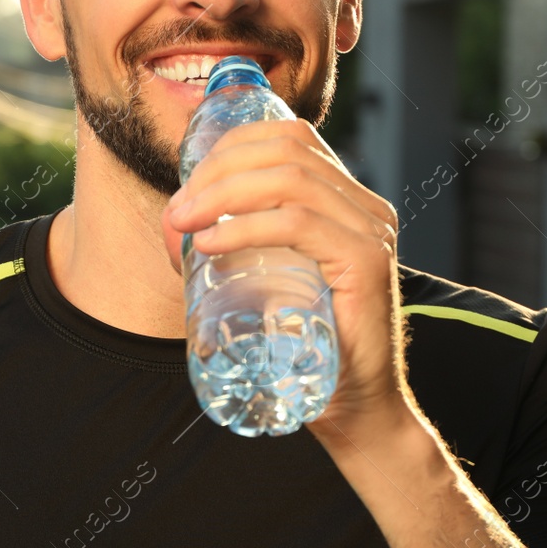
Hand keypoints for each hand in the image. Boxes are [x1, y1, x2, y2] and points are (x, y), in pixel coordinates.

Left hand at [160, 119, 413, 447]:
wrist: (355, 409)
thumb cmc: (306, 347)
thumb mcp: (269, 278)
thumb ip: (240, 243)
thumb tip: (175, 217)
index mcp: (346, 201)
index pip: (290, 138)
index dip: (232, 146)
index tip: (189, 181)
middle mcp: (366, 207)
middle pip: (286, 150)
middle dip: (219, 169)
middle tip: (179, 208)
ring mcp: (371, 231)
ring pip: (290, 179)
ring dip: (223, 192)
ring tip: (185, 222)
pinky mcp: (367, 263)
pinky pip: (299, 223)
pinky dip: (246, 226)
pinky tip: (211, 242)